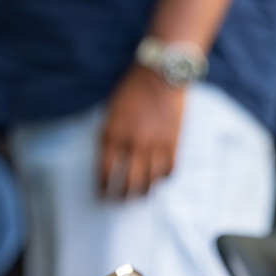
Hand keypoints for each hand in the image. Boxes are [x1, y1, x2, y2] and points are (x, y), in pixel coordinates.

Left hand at [98, 64, 185, 198]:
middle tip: (118, 201)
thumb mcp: (109, 112)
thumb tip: (108, 158)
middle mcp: (133, 144)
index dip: (102, 188)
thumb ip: (108, 136)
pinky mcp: (174, 142)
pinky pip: (169, 170)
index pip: (104, 172)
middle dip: (120, 197)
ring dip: (142, 192)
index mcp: (112, 135)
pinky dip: (163, 178)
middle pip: (127, 182)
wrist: (161, 74)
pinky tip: (157, 179)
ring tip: (137, 196)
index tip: (101, 194)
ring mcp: (155, 145)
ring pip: (149, 181)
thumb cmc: (131, 89)